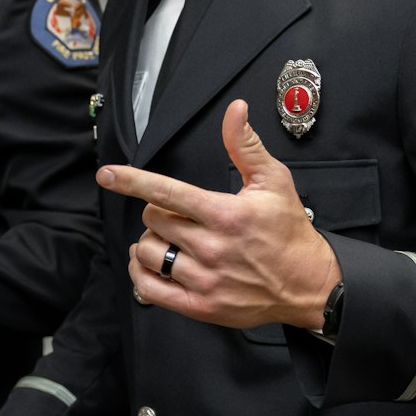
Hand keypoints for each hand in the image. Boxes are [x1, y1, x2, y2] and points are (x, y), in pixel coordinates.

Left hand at [101, 99, 340, 330]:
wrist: (308, 283)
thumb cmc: (289, 230)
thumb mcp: (273, 181)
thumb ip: (245, 145)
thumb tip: (234, 110)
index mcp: (225, 214)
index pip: (166, 193)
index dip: (132, 180)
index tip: (107, 174)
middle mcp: (212, 247)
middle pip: (152, 220)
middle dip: (158, 213)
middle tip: (179, 217)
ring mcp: (205, 279)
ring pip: (148, 253)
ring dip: (151, 243)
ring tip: (170, 241)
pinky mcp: (201, 306)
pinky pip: (150, 289)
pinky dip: (141, 274)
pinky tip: (151, 264)